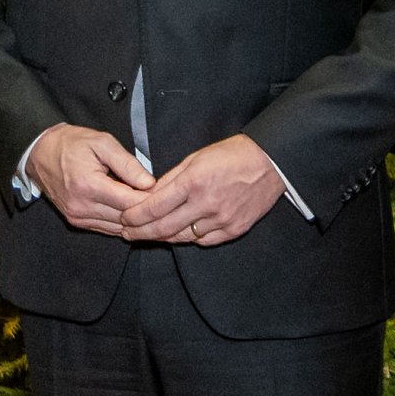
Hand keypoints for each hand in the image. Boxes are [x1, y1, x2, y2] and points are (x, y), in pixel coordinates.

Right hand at [27, 124, 155, 237]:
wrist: (41, 153)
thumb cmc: (72, 144)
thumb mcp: (103, 143)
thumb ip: (128, 165)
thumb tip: (150, 184)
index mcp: (89, 185)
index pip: (130, 203)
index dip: (151, 200)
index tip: (166, 192)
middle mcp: (82, 206)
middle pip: (126, 219)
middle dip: (147, 212)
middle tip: (164, 202)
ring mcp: (77, 217)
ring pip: (117, 229)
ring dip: (136, 222)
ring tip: (153, 210)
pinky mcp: (76, 222)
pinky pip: (106, 229)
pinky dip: (122, 224)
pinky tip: (135, 215)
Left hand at [118, 135, 285, 246]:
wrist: (270, 163)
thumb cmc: (232, 154)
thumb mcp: (196, 158)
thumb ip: (171, 178)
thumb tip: (149, 193)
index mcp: (193, 182)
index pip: (154, 207)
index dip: (134, 216)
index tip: (124, 219)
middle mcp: (206, 204)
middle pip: (163, 228)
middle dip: (141, 233)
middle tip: (127, 234)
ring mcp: (221, 220)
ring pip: (182, 238)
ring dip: (163, 237)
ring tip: (148, 235)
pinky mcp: (234, 230)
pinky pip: (203, 241)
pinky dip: (188, 239)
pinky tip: (178, 234)